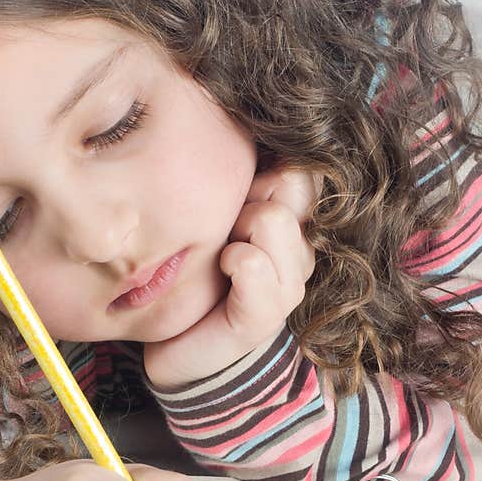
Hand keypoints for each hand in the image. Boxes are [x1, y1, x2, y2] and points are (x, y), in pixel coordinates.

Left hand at [144, 167, 320, 388]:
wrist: (177, 348)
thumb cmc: (195, 275)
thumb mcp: (218, 219)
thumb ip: (240, 185)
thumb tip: (244, 132)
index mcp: (293, 226)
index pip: (305, 170)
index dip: (264, 173)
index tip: (236, 198)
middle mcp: (301, 253)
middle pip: (291, 184)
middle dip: (247, 198)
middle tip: (223, 230)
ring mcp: (289, 286)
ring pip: (272, 220)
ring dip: (235, 232)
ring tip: (220, 255)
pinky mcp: (264, 316)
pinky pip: (252, 263)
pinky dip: (229, 263)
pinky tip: (219, 276)